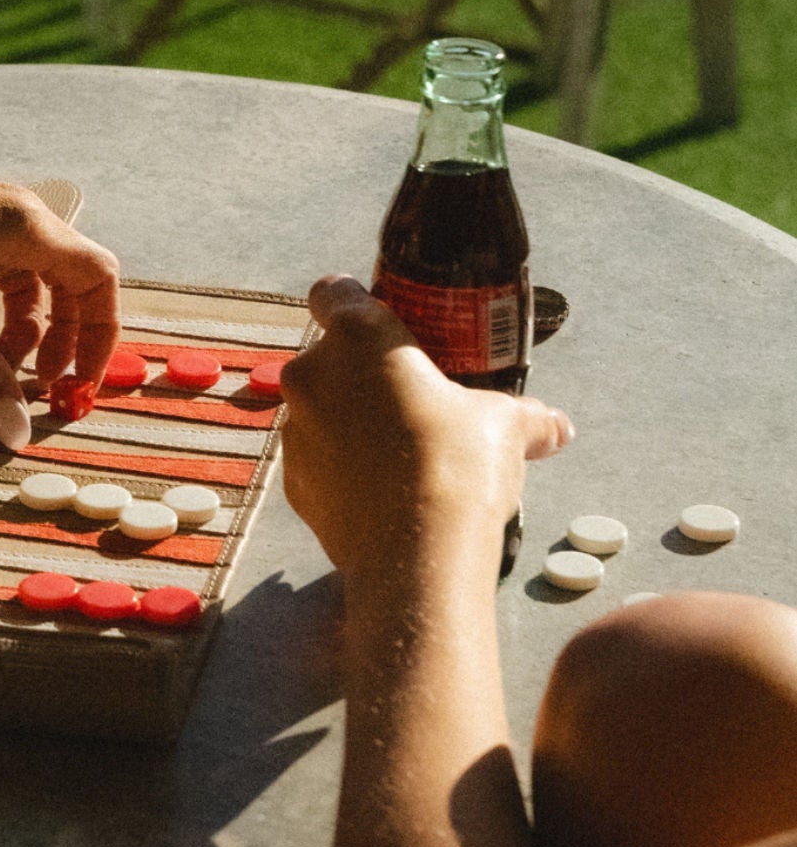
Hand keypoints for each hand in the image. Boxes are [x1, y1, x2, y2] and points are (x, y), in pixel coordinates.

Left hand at [0, 129, 119, 447]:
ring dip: (17, 331)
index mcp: (24, 225)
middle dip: (60, 339)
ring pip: (21, 283)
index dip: (100, 335)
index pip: (97, 279)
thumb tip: (15, 428)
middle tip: (39, 387)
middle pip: (64, 283)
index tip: (81, 380)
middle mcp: (9, 217)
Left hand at [280, 275, 571, 585]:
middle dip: (365, 374)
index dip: (354, 301)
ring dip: (350, 421)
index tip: (382, 321)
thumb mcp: (505, 427)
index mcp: (359, 339)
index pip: (334, 292)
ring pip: (320, 410)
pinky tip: (383, 492)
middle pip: (331, 357)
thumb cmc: (457, 467)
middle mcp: (313, 376)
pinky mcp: (292, 480)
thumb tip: (555, 426)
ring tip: (401, 453)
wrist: (415, 554)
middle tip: (411, 400)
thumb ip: (526, 416)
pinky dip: (341, 468)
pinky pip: (317, 460)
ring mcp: (294, 429)